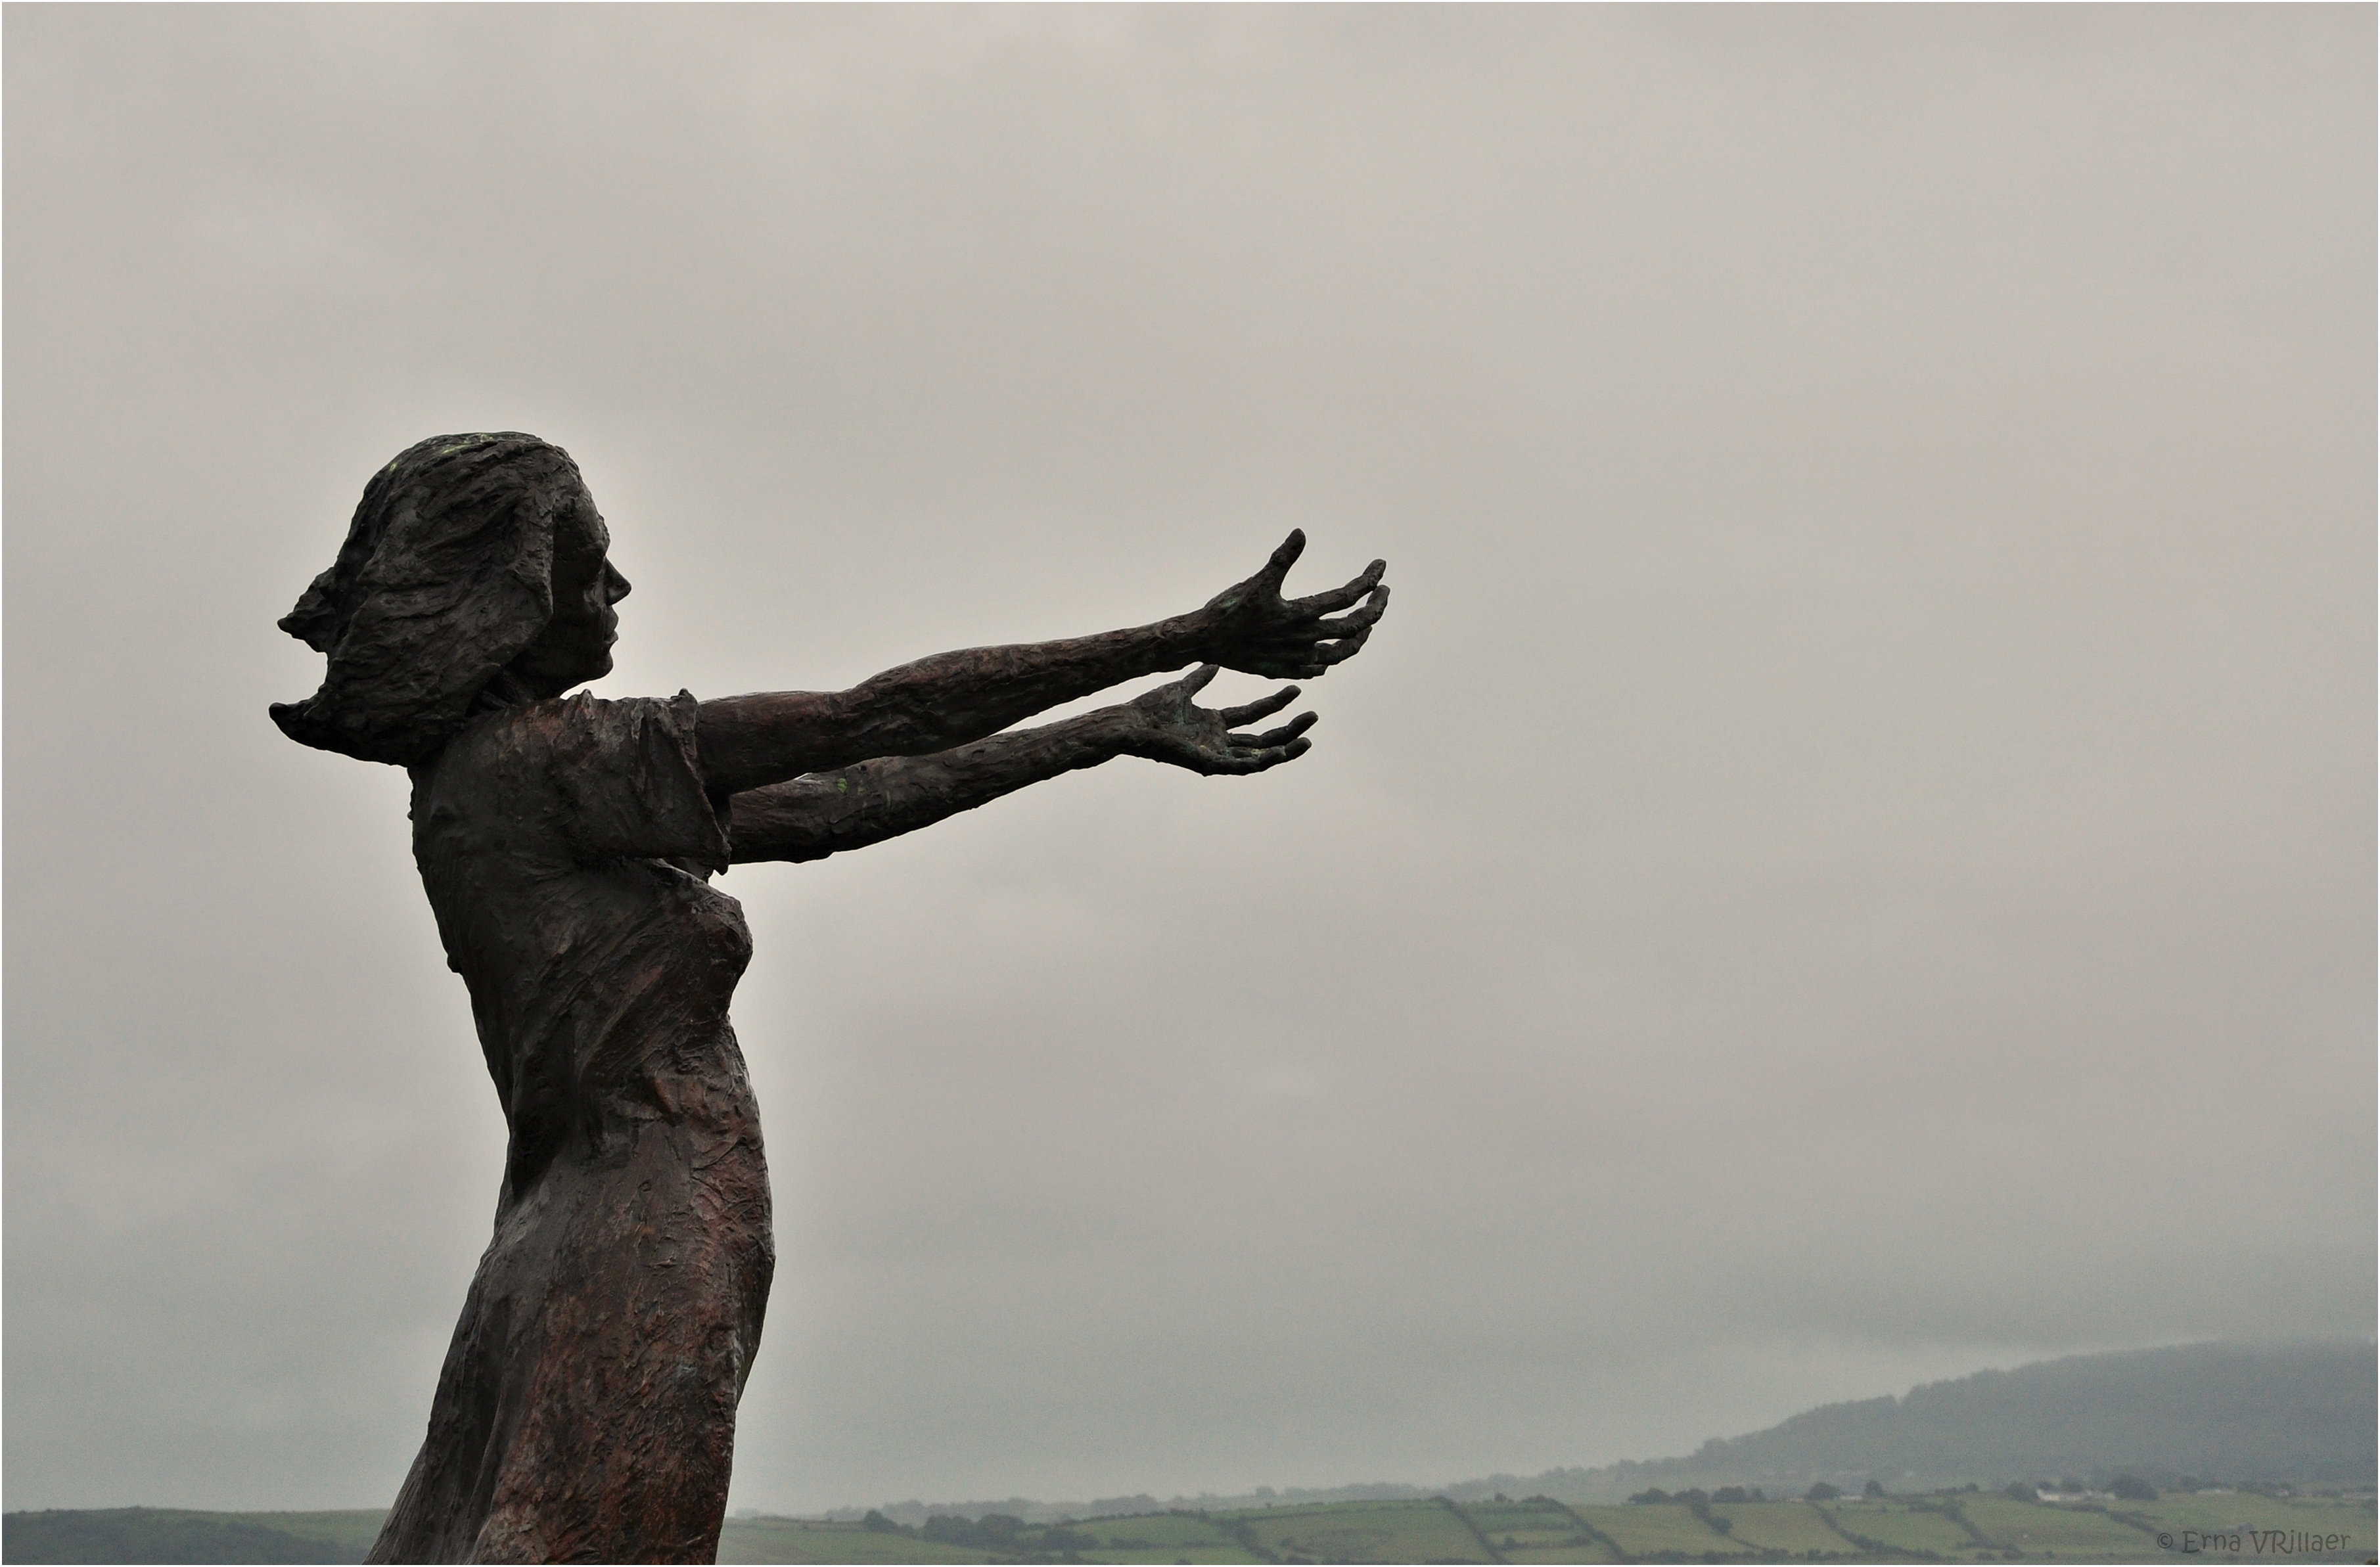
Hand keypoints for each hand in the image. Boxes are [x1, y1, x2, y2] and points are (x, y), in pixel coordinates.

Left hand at [1110, 665, 1316, 775]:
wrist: (1131, 724)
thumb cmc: (1150, 709)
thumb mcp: (1182, 688)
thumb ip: (1200, 678)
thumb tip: (1214, 662)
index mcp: (1214, 724)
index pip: (1254, 715)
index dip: (1276, 703)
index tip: (1296, 689)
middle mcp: (1218, 742)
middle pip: (1263, 737)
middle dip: (1289, 728)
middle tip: (1313, 716)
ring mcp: (1215, 754)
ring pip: (1259, 756)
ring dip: (1285, 749)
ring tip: (1308, 738)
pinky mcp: (1209, 764)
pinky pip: (1242, 768)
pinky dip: (1263, 762)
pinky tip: (1280, 752)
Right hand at [1196, 530, 1386, 678]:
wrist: (1203, 641)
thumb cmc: (1227, 610)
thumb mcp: (1257, 581)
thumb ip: (1282, 558)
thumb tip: (1301, 532)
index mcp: (1301, 615)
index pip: (1348, 597)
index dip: (1369, 581)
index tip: (1380, 566)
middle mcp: (1304, 639)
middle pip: (1354, 628)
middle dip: (1375, 609)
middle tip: (1383, 592)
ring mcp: (1296, 657)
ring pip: (1341, 654)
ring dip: (1358, 638)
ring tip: (1365, 625)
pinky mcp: (1283, 668)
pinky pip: (1317, 668)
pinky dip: (1329, 659)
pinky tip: (1328, 650)